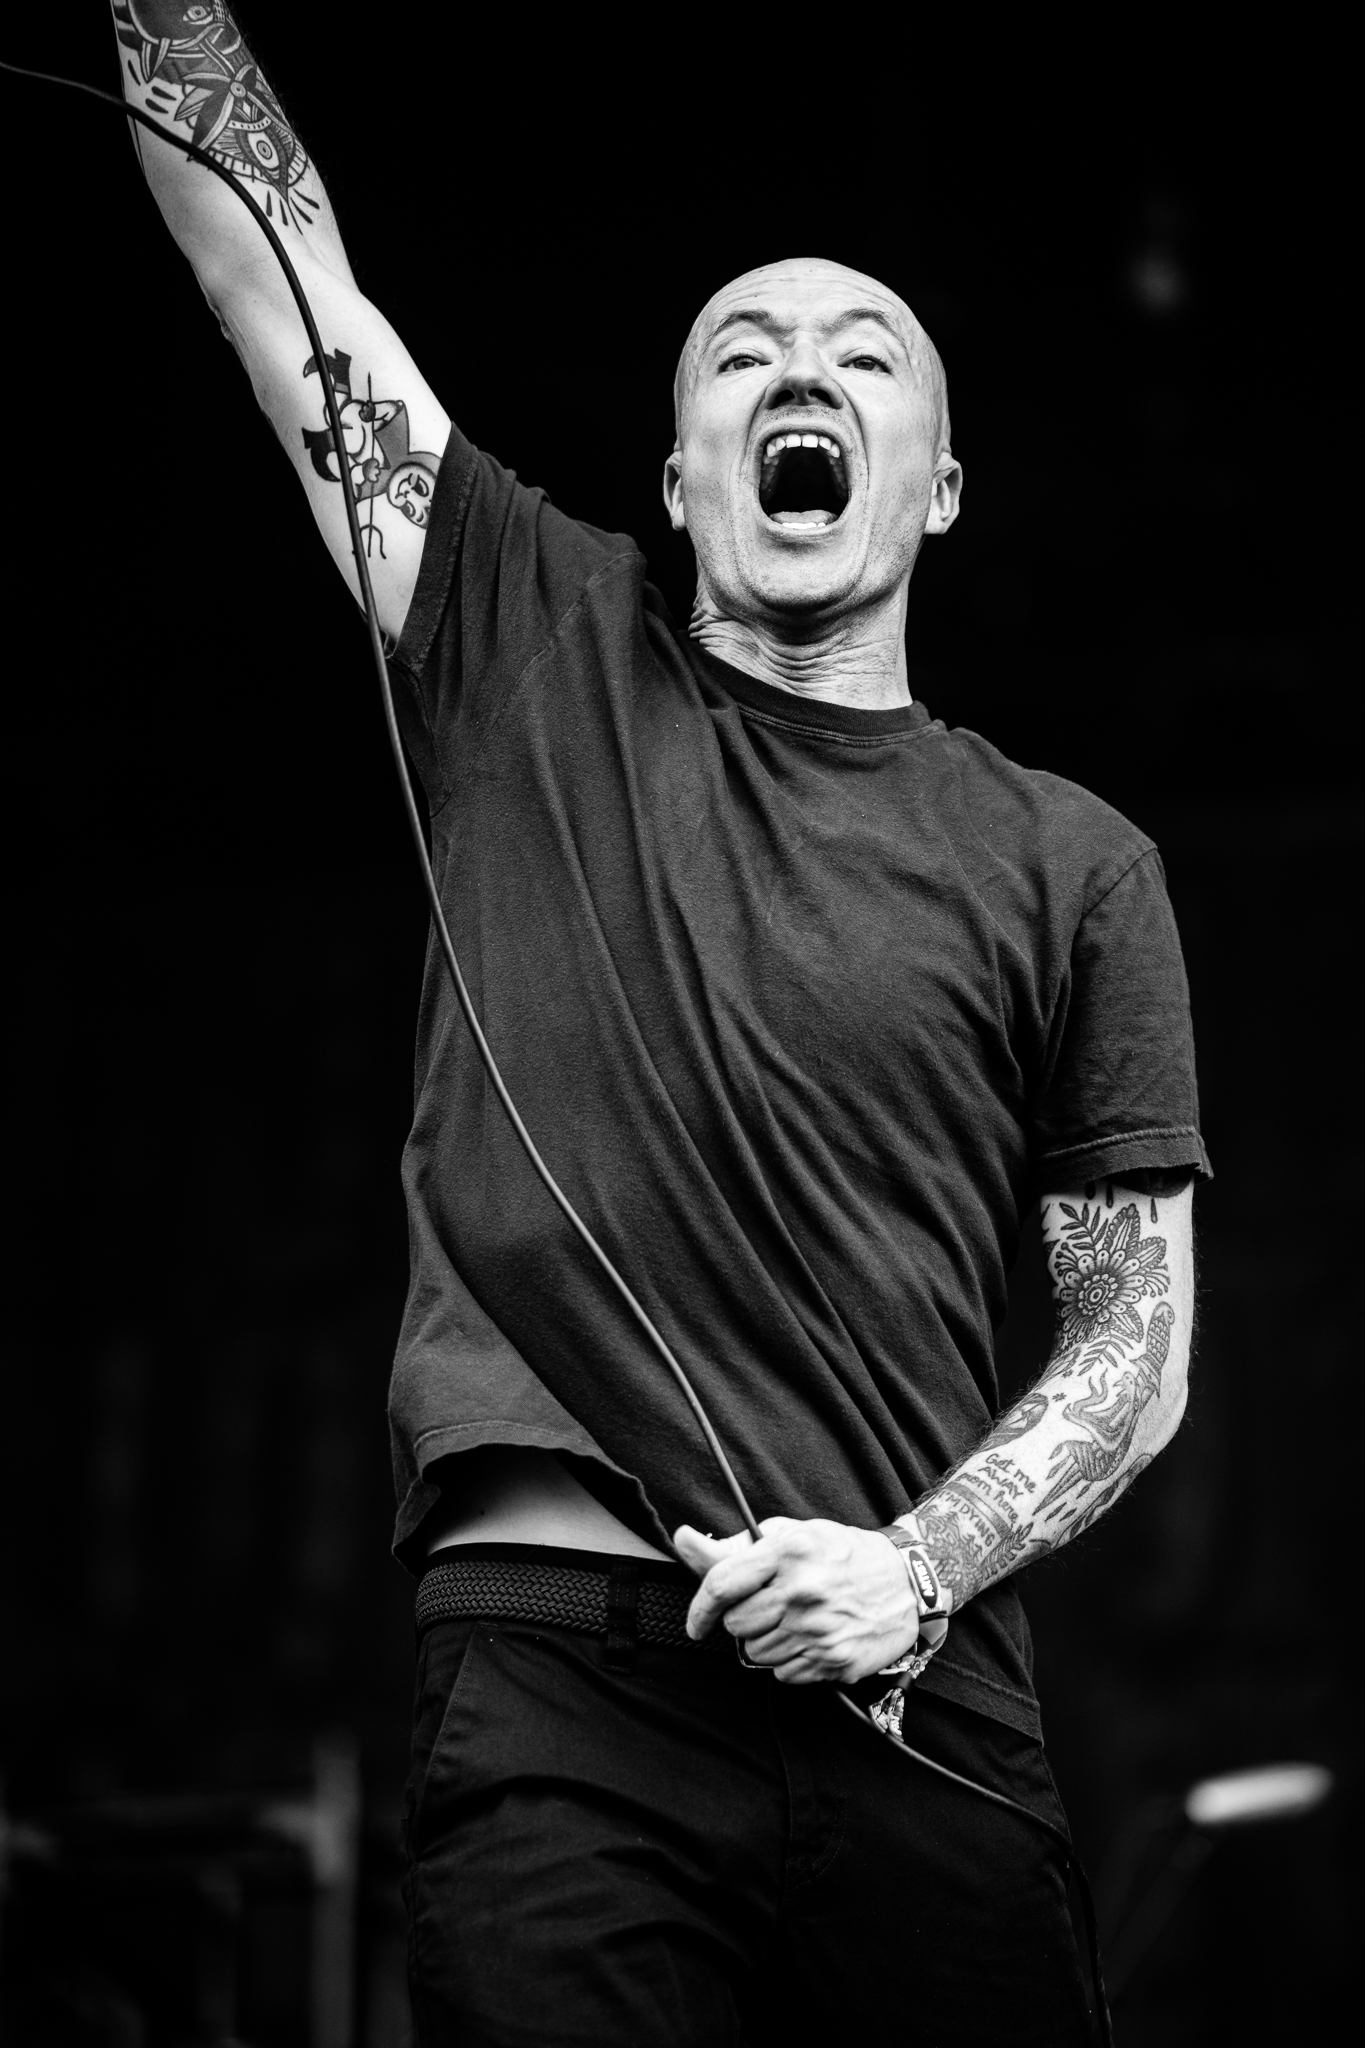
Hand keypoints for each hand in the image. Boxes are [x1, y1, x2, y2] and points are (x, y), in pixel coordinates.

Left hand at [673, 1517, 919, 1685]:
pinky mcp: (834, 1660)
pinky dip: (789, 1661)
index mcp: (789, 1552)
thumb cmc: (845, 1553)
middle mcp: (802, 1591)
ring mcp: (819, 1630)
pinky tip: (811, 1638)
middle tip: (768, 1607)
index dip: (698, 1608)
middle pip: (735, 1625)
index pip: (721, 1585)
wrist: (908, 1582)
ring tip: (794, 1620)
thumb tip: (685, 1541)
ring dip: (765, 1642)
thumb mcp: (796, 1534)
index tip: (695, 1623)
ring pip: (756, 1654)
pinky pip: (784, 1674)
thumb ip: (739, 1545)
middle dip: (743, 1620)